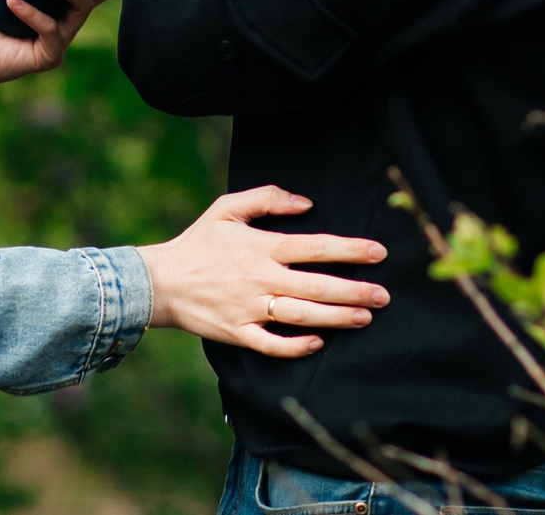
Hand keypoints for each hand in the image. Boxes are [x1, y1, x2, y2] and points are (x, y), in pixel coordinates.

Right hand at [140, 186, 389, 356]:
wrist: (160, 281)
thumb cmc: (198, 242)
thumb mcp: (227, 208)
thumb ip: (267, 198)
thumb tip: (306, 203)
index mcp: (262, 247)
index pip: (315, 247)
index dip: (350, 250)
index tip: (378, 253)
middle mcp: (261, 279)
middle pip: (317, 286)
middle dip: (355, 290)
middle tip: (384, 295)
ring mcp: (250, 308)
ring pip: (302, 316)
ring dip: (336, 317)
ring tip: (365, 318)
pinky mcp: (238, 333)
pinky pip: (272, 344)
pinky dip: (296, 346)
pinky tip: (318, 344)